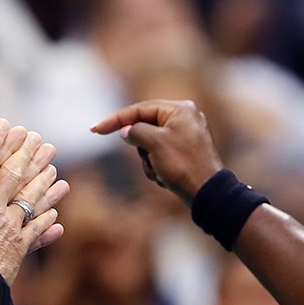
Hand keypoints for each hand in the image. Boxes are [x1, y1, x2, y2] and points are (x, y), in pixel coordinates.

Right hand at [0, 119, 70, 283]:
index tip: (8, 126)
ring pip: (30, 200)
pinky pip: (35, 232)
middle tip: (41, 141)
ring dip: (44, 184)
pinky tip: (54, 216)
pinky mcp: (15, 251)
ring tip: (54, 170)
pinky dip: (45, 223)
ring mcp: (6, 231)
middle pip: (13, 176)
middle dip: (28, 156)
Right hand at [91, 100, 224, 207]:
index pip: (139, 110)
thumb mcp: (154, 144)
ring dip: (149, 162)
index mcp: (180, 109)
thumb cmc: (183, 165)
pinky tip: (167, 179)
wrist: (208, 194)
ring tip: (162, 172)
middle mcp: (185, 118)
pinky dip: (158, 168)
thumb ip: (135, 132)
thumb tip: (126, 132)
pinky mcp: (185, 152)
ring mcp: (186, 135)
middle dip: (141, 149)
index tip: (95, 130)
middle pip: (144, 128)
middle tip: (151, 160)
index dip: (115, 120)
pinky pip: (161, 156)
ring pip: (150, 145)